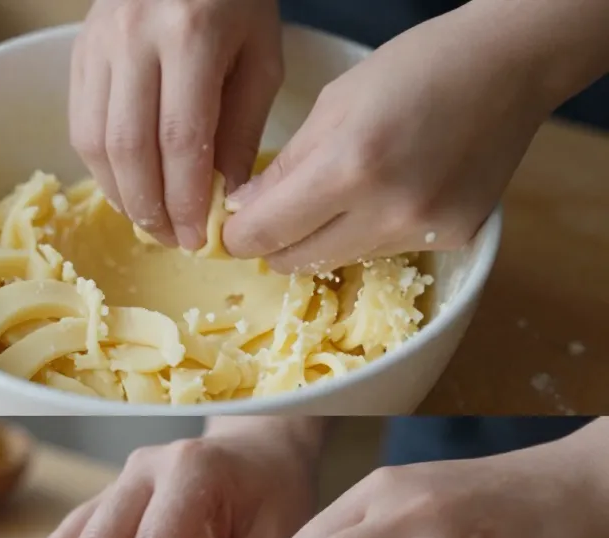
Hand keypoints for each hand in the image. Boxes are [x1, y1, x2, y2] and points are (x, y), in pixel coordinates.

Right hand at [70, 0, 282, 249]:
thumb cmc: (236, 0)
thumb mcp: (260, 59)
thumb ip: (242, 131)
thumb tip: (224, 202)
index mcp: (189, 35)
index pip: (179, 141)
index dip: (185, 201)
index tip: (198, 238)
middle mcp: (133, 36)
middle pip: (130, 149)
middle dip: (152, 209)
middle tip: (174, 239)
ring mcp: (98, 42)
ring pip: (95, 144)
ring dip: (123, 197)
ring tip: (152, 222)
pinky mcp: (78, 52)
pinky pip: (80, 127)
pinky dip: (102, 171)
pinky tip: (129, 189)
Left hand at [222, 3, 549, 273]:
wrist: (509, 67)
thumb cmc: (416, 68)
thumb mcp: (335, 103)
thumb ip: (284, 168)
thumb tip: (245, 214)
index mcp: (349, 166)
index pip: (265, 235)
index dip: (239, 237)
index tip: (234, 229)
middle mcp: (387, 211)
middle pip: (296, 262)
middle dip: (276, 244)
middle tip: (277, 216)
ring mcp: (422, 232)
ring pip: (339, 263)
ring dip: (324, 239)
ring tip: (340, 196)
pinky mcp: (450, 242)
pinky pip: (385, 254)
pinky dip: (371, 233)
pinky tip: (391, 193)